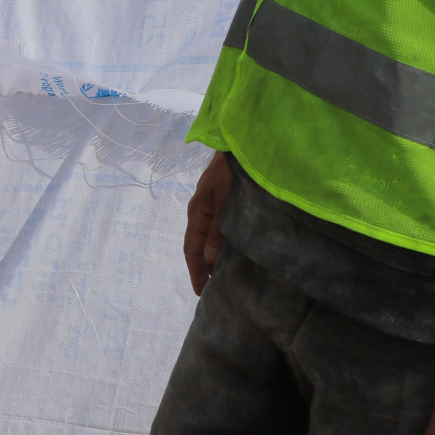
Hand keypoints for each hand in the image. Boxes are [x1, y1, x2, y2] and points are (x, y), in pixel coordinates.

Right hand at [184, 151, 231, 295]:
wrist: (243, 142)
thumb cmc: (231, 170)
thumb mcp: (225, 201)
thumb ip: (219, 230)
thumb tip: (209, 260)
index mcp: (198, 213)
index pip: (192, 249)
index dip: (196, 271)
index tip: (201, 292)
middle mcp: (204, 212)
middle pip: (201, 246)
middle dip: (205, 268)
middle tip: (216, 290)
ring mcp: (215, 205)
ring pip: (213, 238)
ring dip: (217, 256)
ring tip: (227, 275)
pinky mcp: (229, 200)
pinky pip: (224, 228)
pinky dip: (227, 243)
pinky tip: (238, 249)